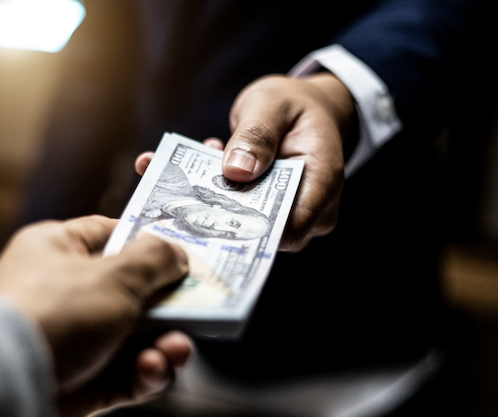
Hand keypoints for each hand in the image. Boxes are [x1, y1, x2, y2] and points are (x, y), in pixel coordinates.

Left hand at [0, 215, 191, 416]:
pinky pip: (125, 374)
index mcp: (56, 250)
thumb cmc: (50, 314)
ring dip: (164, 343)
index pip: (109, 236)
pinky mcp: (81, 381)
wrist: (4, 387)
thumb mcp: (114, 275)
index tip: (182, 255)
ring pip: (135, 337)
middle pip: (131, 291)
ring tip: (177, 348)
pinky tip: (152, 369)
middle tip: (198, 308)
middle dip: (168, 305)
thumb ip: (154, 259)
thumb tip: (177, 254)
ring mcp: (72, 339)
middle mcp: (62, 292)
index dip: (147, 244)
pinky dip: (145, 373)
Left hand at [136, 73, 355, 250]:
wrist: (299, 109)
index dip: (251, 227)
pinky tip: (181, 166)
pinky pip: (236, 212)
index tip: (209, 208)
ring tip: (175, 170)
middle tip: (180, 191)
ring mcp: (286, 214)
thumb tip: (236, 170)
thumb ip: (257, 134)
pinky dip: (209, 192)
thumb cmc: (292, 104)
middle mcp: (310, 208)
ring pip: (244, 222)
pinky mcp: (263, 212)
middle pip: (263, 231)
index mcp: (322, 181)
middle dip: (220, 213)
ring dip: (209, 200)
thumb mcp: (272, 105)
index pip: (291, 228)